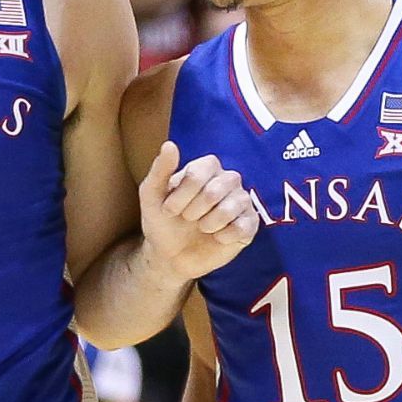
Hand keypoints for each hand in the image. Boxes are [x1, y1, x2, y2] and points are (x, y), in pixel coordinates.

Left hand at [139, 141, 258, 282]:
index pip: (199, 173)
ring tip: (202, 228)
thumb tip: (169, 144)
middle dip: (193, 211)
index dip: (181, 196)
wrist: (170, 256)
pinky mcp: (250, 224)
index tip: (169, 210)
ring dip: (208, 224)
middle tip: (187, 219)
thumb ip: (160, 170)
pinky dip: (223, 237)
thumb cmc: (162, 221)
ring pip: (230, 208)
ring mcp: (241, 201)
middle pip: (215, 190)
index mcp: (206, 167)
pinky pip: (242, 227)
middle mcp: (228, 179)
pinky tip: (216, 238)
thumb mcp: (151, 196)